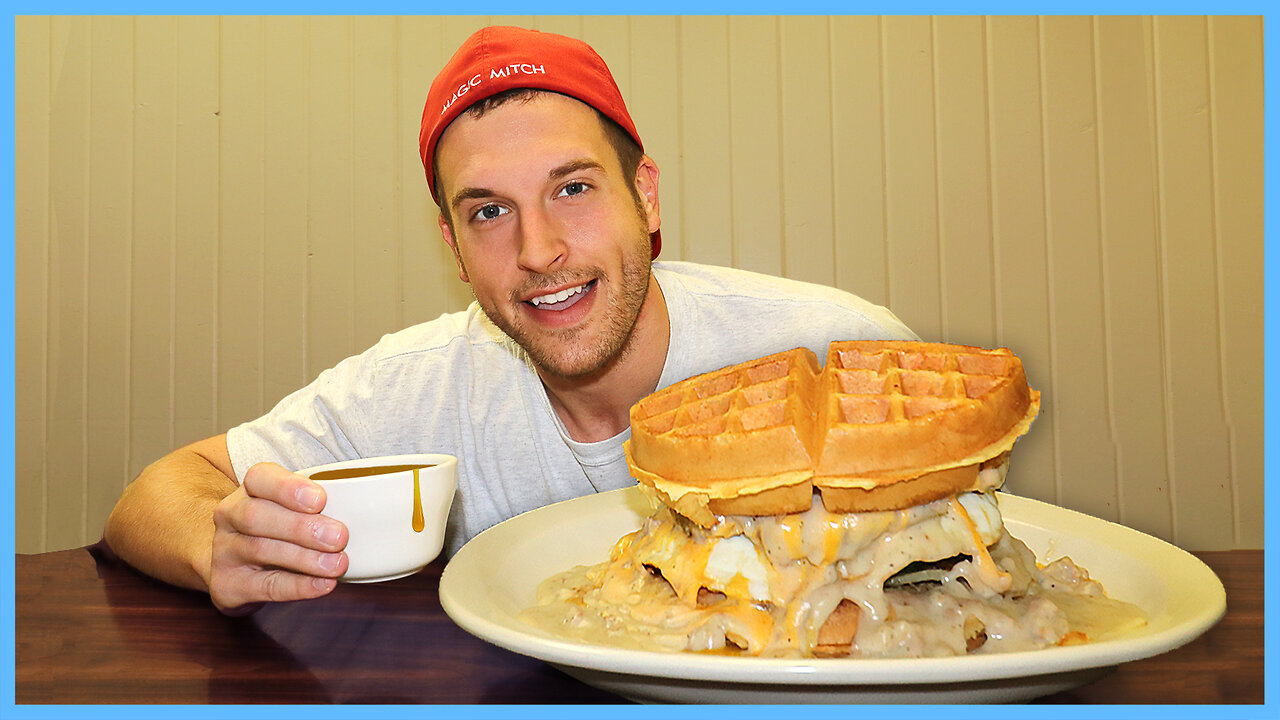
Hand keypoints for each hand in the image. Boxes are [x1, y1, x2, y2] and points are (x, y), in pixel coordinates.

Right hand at [208, 462, 348, 614]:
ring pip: (260, 550)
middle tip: (340, 537)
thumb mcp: (293, 506)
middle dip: (301, 527)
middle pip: (257, 516)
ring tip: (338, 565)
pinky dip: (297, 586)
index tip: (321, 499)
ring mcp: (225, 550)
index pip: (260, 478)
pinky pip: (263, 586)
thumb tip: (380, 502)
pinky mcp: (228, 585)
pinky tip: (323, 585)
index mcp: (250, 489)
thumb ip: (322, 503)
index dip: (289, 488)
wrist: (234, 564)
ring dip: (304, 559)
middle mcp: (231, 515)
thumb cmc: (278, 527)